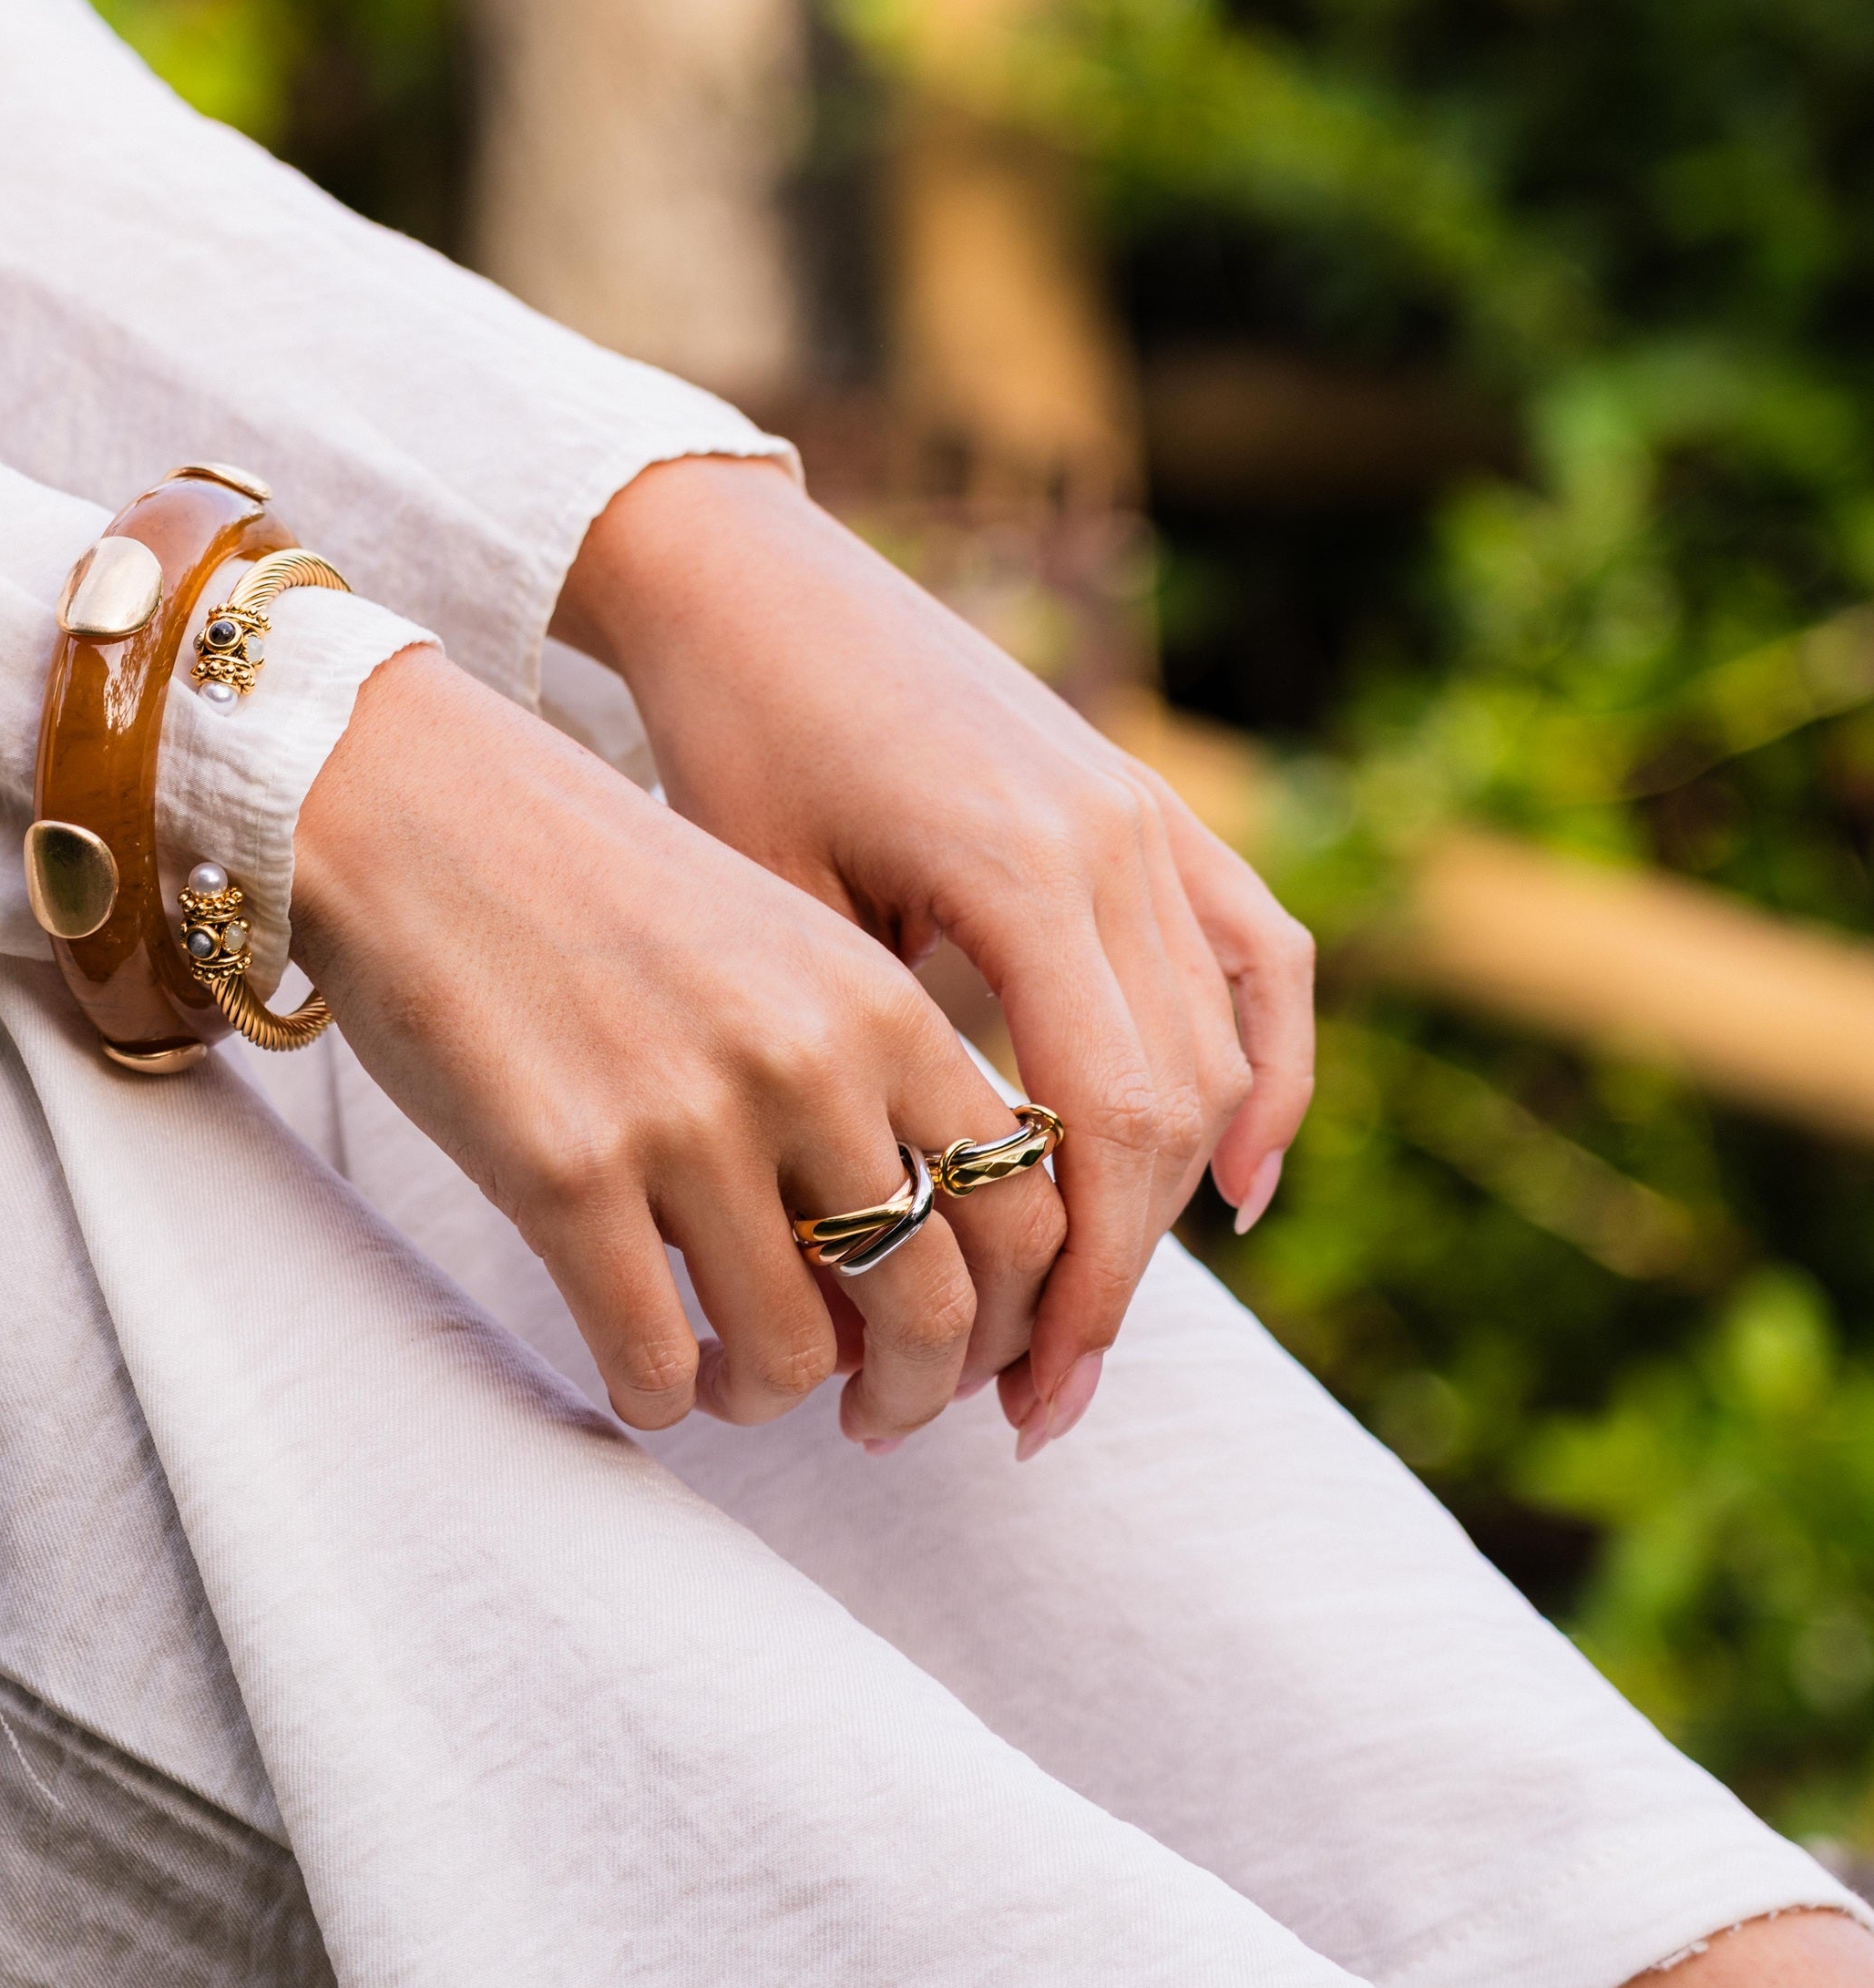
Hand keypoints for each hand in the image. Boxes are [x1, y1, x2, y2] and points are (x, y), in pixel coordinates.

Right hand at [291, 646, 1065, 1446]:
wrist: (407, 802)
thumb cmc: (588, 886)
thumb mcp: (774, 943)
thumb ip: (861, 1070)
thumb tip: (918, 1249)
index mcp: (876, 1004)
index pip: (1022, 1204)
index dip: (1016, 1313)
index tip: (971, 1348)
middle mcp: (805, 1064)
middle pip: (935, 1302)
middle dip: (918, 1395)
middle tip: (874, 1417)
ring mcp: (686, 1122)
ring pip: (794, 1352)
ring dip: (768, 1397)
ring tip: (730, 1380)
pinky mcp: (566, 1173)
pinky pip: (653, 1358)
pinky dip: (659, 1397)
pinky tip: (642, 1374)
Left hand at [553, 456, 1314, 1444]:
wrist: (746, 585)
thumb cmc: (721, 745)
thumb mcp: (768, 918)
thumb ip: (858, 1073)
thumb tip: (885, 1281)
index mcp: (1023, 866)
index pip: (1108, 1126)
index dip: (1082, 1284)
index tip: (1017, 1398)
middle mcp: (1115, 837)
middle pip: (1175, 1110)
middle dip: (1113, 1278)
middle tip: (1031, 1402)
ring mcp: (1146, 813)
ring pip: (1221, 1049)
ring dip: (1177, 1203)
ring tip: (1092, 1328)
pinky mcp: (1147, 804)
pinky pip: (1254, 954)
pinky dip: (1267, 1070)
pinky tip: (1238, 1184)